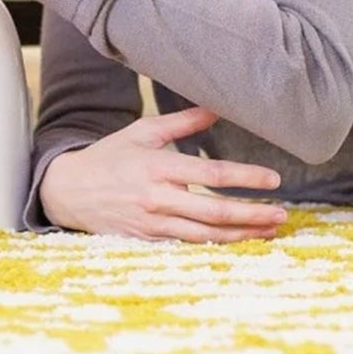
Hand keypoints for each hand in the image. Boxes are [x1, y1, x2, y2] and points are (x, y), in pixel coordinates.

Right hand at [39, 107, 287, 242]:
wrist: (70, 191)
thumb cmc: (110, 156)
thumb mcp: (142, 132)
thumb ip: (182, 122)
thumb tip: (217, 107)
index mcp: (158, 166)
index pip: (212, 174)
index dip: (246, 178)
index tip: (273, 179)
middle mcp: (158, 198)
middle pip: (215, 211)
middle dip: (253, 214)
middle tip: (282, 213)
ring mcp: (154, 224)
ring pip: (207, 235)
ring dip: (243, 234)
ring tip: (271, 230)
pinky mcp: (150, 241)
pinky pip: (190, 246)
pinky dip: (218, 246)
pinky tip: (239, 242)